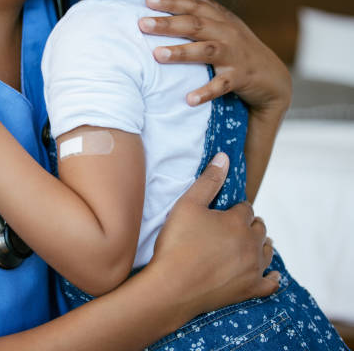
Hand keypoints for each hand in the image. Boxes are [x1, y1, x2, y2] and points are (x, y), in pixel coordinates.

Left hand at [139, 0, 291, 114]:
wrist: (272, 77)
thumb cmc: (241, 49)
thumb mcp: (224, 23)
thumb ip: (202, 6)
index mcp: (220, 20)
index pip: (194, 6)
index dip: (172, 2)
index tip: (147, 2)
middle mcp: (227, 34)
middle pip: (195, 25)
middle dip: (168, 24)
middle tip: (143, 24)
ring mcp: (234, 56)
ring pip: (206, 50)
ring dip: (181, 53)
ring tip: (157, 54)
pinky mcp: (240, 78)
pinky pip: (221, 85)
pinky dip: (206, 91)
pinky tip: (189, 99)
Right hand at [149, 152, 279, 316]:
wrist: (172, 286)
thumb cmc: (177, 242)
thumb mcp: (187, 205)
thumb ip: (208, 181)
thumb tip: (224, 157)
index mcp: (237, 221)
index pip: (245, 208)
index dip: (235, 208)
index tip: (225, 212)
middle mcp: (251, 244)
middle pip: (258, 228)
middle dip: (250, 224)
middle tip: (236, 225)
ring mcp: (252, 268)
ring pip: (266, 252)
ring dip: (262, 244)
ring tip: (256, 242)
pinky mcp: (249, 289)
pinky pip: (270, 283)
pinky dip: (272, 277)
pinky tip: (273, 274)